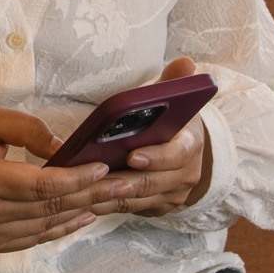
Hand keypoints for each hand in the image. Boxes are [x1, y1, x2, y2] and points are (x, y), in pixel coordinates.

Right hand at [0, 105, 112, 253]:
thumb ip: (27, 129)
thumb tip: (63, 149)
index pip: (42, 185)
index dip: (76, 178)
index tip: (103, 168)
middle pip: (49, 207)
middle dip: (90, 194)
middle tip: (123, 183)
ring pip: (46, 226)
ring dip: (81, 211)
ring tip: (110, 198)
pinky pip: (33, 239)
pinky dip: (61, 228)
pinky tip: (83, 215)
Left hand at [91, 58, 211, 217]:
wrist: (186, 149)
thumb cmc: (171, 120)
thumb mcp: (176, 99)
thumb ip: (175, 82)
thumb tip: (186, 62)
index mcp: (190, 144)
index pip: (176, 155)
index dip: (155, 157)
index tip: (132, 155)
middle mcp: (186, 174)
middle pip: (153, 182)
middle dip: (123, 181)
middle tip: (95, 178)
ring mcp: (173, 194)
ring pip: (139, 199)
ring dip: (111, 197)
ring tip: (83, 190)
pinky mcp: (159, 207)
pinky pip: (133, 210)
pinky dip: (110, 206)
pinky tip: (87, 200)